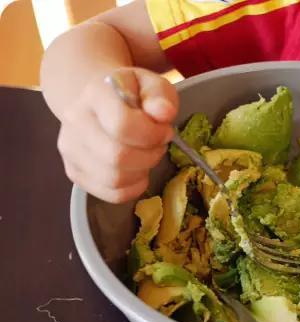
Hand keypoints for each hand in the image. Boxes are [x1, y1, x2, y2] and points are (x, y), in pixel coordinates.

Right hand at [57, 67, 177, 202]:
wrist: (99, 102)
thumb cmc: (132, 95)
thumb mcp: (153, 85)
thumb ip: (160, 95)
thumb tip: (164, 112)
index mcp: (95, 93)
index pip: (122, 125)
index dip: (152, 134)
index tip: (164, 131)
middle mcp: (75, 120)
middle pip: (117, 157)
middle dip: (150, 156)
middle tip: (158, 146)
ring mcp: (70, 149)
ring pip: (115, 179)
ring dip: (142, 172)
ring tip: (147, 155)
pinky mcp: (74, 172)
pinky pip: (112, 194)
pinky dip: (134, 187)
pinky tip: (138, 170)